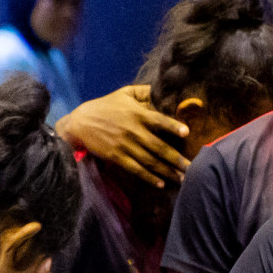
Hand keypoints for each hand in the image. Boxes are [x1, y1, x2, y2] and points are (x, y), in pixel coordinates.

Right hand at [56, 85, 191, 187]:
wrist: (80, 122)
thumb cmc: (106, 106)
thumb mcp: (124, 93)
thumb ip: (144, 91)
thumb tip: (163, 89)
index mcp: (137, 113)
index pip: (158, 120)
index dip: (172, 126)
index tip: (187, 132)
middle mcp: (133, 130)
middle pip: (159, 147)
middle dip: (177, 159)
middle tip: (192, 168)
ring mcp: (125, 145)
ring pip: (150, 161)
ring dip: (167, 171)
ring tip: (182, 179)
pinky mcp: (117, 157)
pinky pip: (136, 169)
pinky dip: (149, 177)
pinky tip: (160, 183)